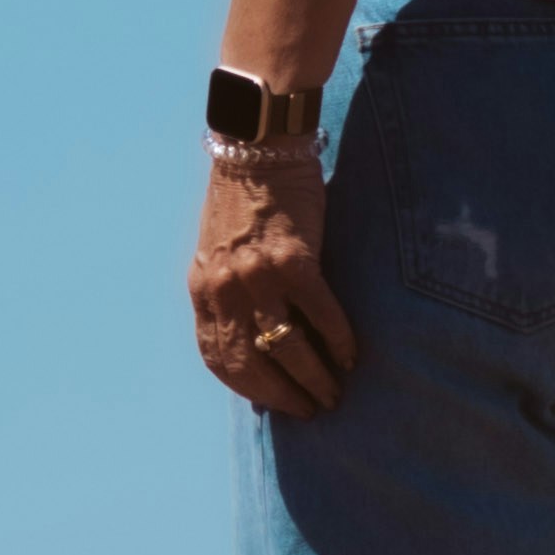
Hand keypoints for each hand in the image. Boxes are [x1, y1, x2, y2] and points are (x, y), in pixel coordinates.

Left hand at [191, 131, 356, 413]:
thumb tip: (254, 334)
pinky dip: (338, 340)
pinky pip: (319, 314)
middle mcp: (224, 288)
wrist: (259, 145)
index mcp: (202, 288)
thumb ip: (229, 290)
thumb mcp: (220, 250)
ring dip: (314, 378)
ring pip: (286, 347)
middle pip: (250, 363)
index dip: (248, 388)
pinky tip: (352, 355)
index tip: (274, 405)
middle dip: (283, 395)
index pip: (217, 357)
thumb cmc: (244, 196)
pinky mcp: (294, 260)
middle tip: (312, 409)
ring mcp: (257, 276)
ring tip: (335, 393)